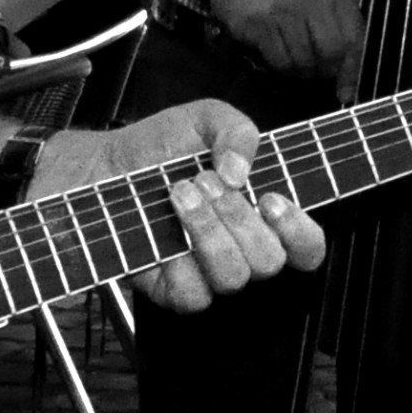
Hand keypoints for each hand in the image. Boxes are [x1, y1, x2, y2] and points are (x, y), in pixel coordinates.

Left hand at [94, 102, 327, 313]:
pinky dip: (180, 256)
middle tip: (207, 181)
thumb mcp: (204, 118)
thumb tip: (242, 171)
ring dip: (209, 230)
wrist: (104, 167)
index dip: (299, 231)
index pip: (307, 247)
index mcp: (263, 215)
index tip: (271, 199)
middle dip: (239, 217)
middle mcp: (241, 249)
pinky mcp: (175, 290)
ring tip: (180, 193)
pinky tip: (164, 223)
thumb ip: (237, 130)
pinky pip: (194, 293)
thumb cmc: (159, 147)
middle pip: (270, 261)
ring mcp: (209, 273)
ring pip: (234, 277)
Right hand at [208, 0, 361, 88]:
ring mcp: (287, 8)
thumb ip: (343, 43)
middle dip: (323, 71)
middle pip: (331, 53)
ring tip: (295, 60)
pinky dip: (282, 68)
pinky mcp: (263, 22)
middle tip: (315, 71)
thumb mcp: (325, 11)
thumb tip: (348, 91)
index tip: (346, 94)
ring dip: (301, 71)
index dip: (352, 72)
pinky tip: (278, 56)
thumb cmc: (292, 2)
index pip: (355, 40)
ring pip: (305, 61)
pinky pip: (281, 61)